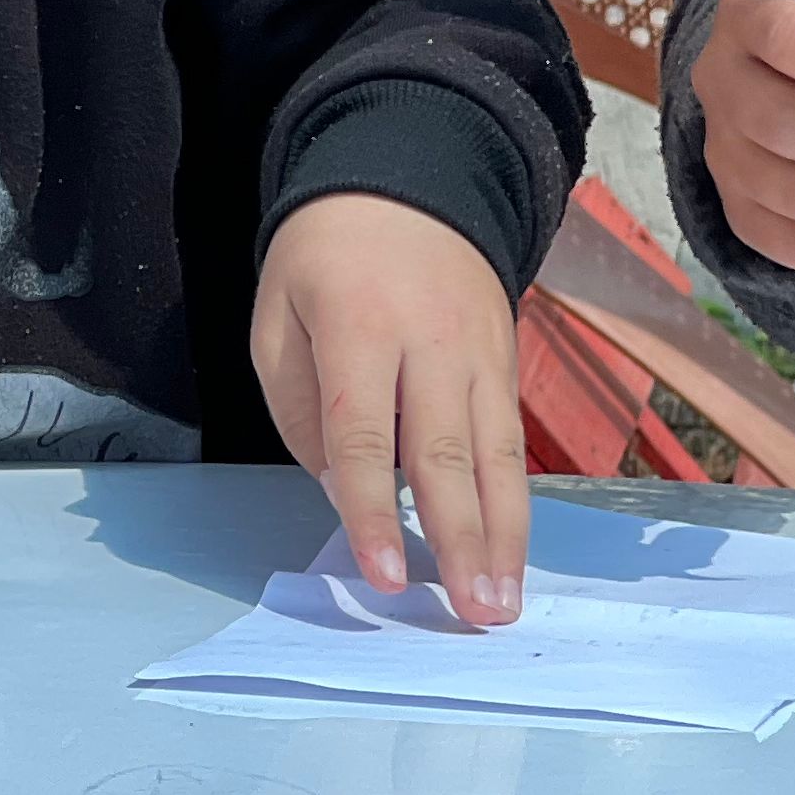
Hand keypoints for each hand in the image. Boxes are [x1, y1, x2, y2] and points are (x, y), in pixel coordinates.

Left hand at [251, 192, 526, 626]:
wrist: (411, 181)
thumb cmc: (325, 260)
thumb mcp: (279, 315)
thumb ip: (300, 406)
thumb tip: (338, 489)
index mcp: (358, 325)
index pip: (363, 433)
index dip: (372, 510)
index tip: (385, 576)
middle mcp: (430, 342)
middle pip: (447, 454)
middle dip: (461, 541)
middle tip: (472, 613)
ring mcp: (480, 352)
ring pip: (498, 457)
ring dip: (503, 538)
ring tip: (503, 603)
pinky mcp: (507, 362)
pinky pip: (512, 442)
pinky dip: (515, 503)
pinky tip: (513, 554)